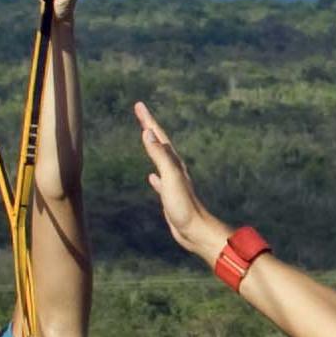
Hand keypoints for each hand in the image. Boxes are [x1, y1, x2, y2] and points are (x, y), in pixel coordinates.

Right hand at [133, 101, 227, 258]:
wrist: (196, 231)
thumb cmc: (185, 206)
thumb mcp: (171, 178)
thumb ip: (160, 156)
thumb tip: (148, 133)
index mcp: (174, 163)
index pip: (159, 136)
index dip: (148, 120)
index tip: (139, 105)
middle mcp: (175, 170)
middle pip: (160, 143)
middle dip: (149, 126)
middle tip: (139, 112)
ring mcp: (173, 183)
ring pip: (160, 159)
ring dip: (152, 146)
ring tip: (145, 137)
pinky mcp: (171, 197)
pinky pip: (160, 181)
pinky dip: (154, 176)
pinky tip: (151, 177)